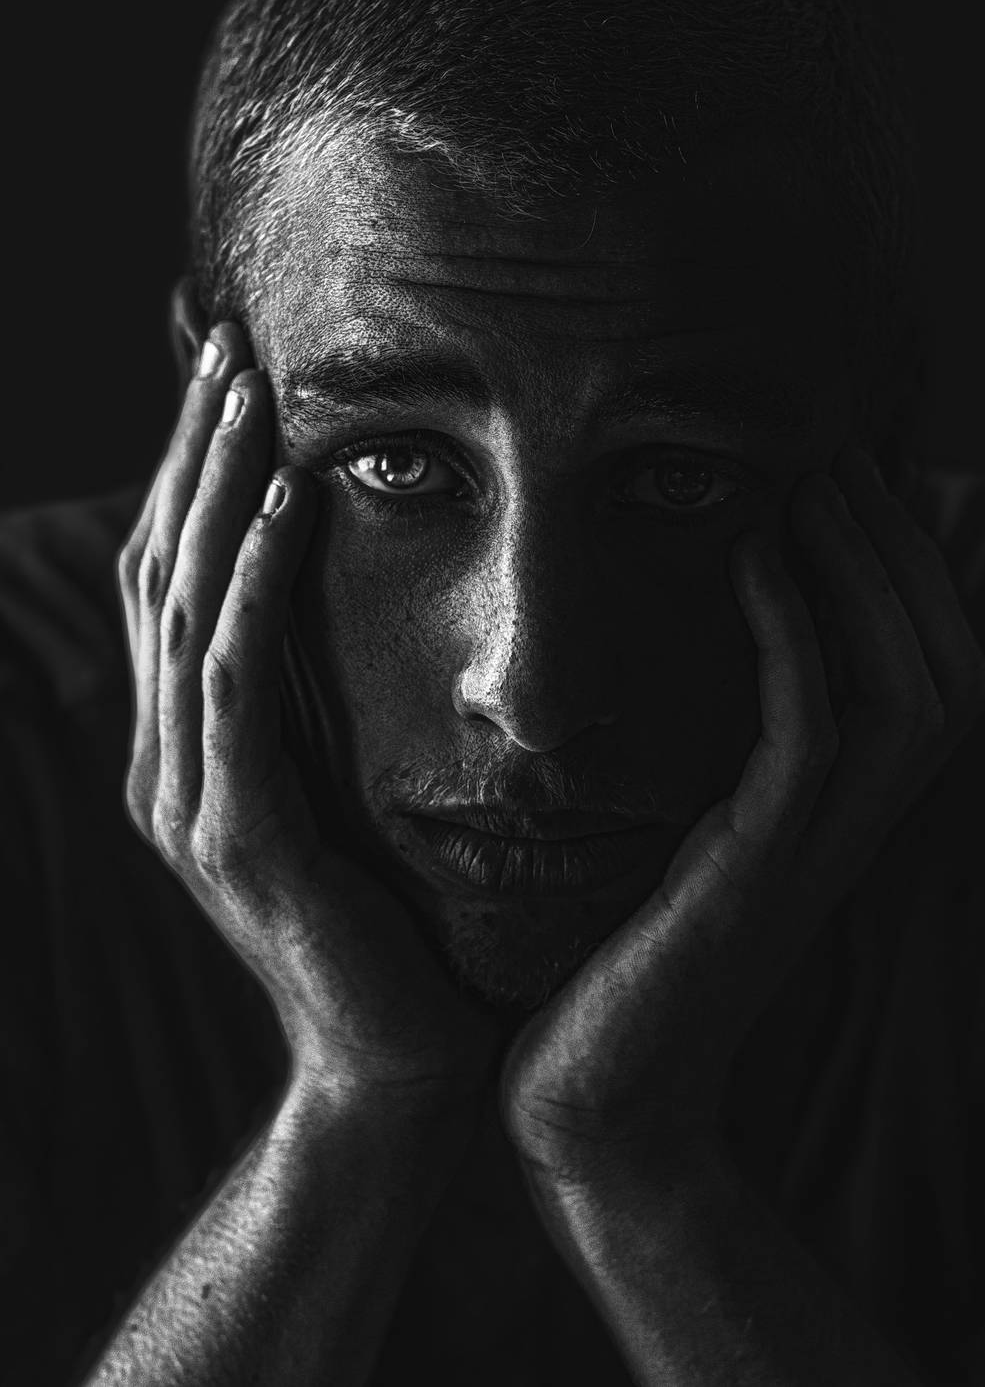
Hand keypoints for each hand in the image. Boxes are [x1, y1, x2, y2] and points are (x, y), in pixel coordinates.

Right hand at [117, 323, 498, 1109]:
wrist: (397, 1067)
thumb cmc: (391, 927)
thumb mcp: (344, 795)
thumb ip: (322, 706)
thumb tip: (349, 600)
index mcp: (188, 753)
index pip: (176, 581)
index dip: (194, 473)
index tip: (237, 374)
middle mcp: (165, 767)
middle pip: (161, 571)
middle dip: (192, 453)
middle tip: (227, 341)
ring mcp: (187, 804)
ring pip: (184, 610)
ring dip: (214, 492)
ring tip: (251, 391)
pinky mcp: (236, 837)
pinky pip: (234, 686)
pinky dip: (250, 588)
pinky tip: (281, 508)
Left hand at [500, 444, 984, 1180]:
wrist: (597, 1097)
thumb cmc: (624, 965)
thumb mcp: (691, 844)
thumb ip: (724, 766)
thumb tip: (706, 663)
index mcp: (844, 821)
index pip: (935, 674)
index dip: (911, 572)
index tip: (850, 481)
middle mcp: (852, 832)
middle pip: (943, 664)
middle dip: (901, 549)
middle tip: (840, 455)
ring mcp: (813, 853)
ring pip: (900, 685)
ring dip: (861, 569)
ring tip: (810, 483)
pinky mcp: (756, 868)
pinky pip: (809, 728)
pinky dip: (796, 630)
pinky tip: (754, 556)